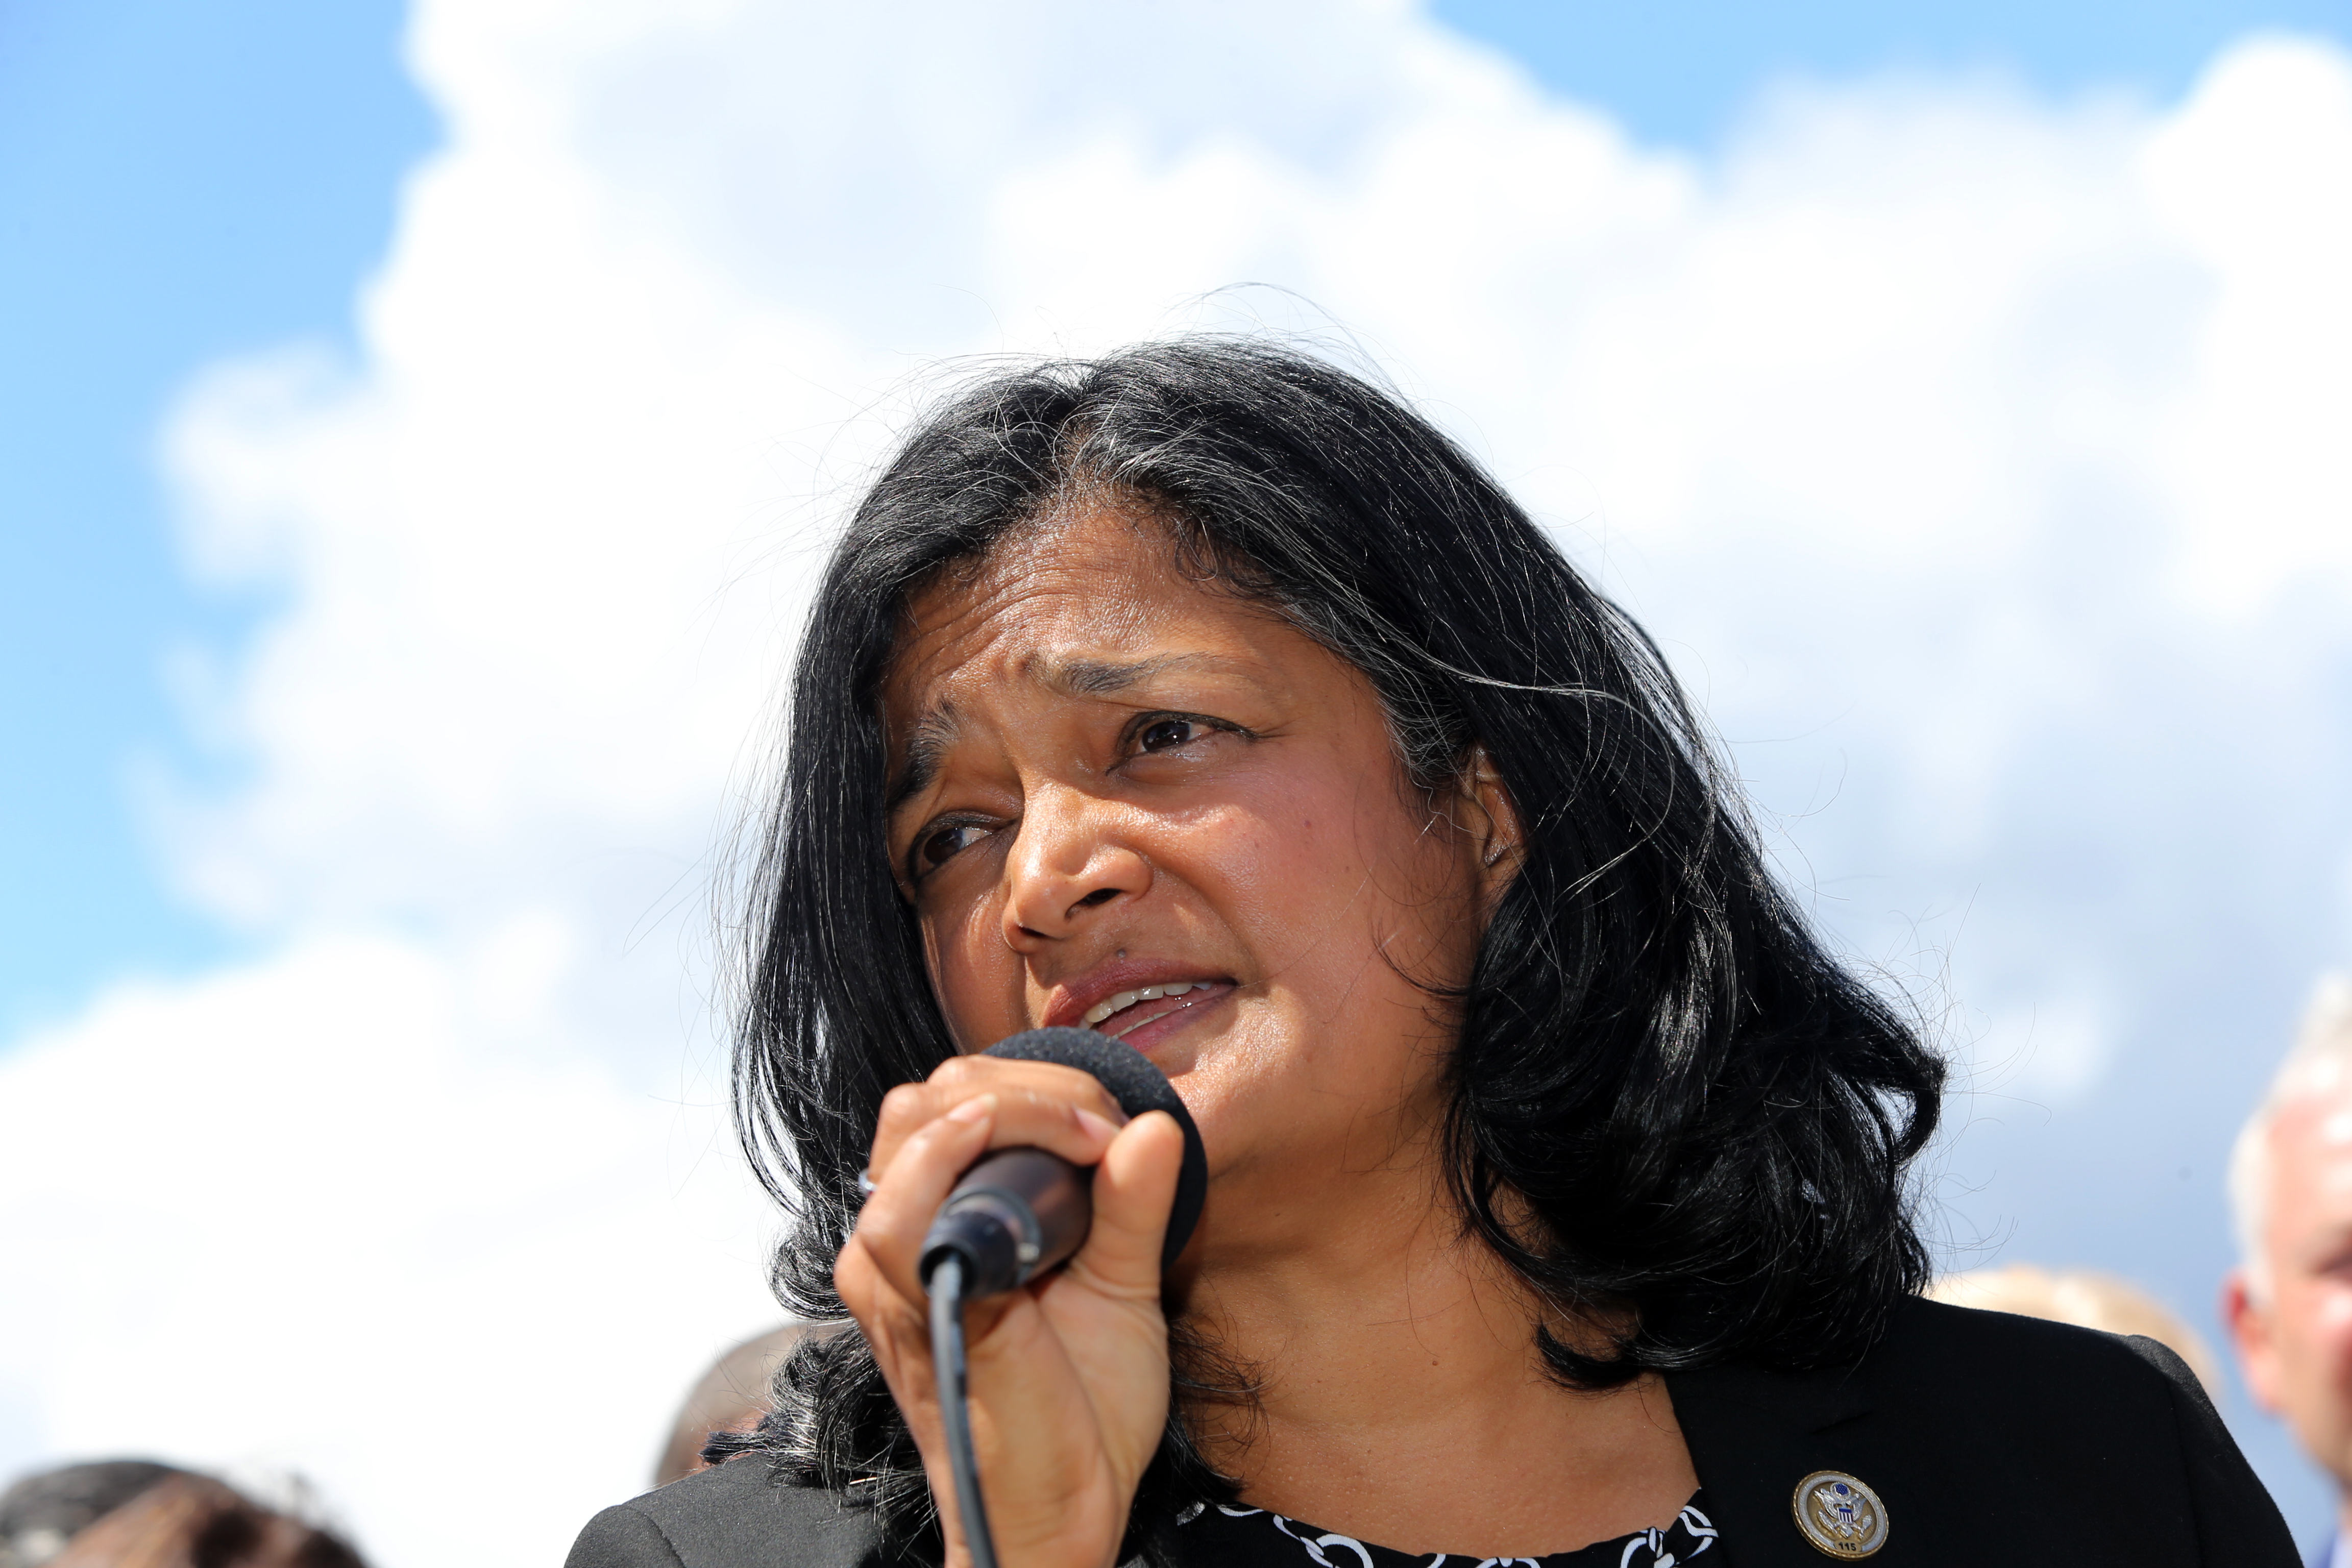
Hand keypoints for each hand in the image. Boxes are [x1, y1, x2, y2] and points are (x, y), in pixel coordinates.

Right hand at [837, 1054, 1187, 1567]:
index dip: (1043, 1086)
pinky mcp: (909, 1305)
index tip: (1116, 1127)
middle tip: (1105, 1128)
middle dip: (1031, 1083)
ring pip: (915, 1123)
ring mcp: (896, 1268)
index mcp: (945, 1222)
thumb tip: (1159, 1124)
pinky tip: (1026, 1150)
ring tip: (1087, 1143)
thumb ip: (1133, 1204)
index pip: (959, 1097)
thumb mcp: (1120, 1283)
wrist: (1065, 1512)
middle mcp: (903, 1235)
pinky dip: (958, 1153)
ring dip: (1011, 1105)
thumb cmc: (1084, 1409)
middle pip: (934, 1093)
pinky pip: (899, 1208)